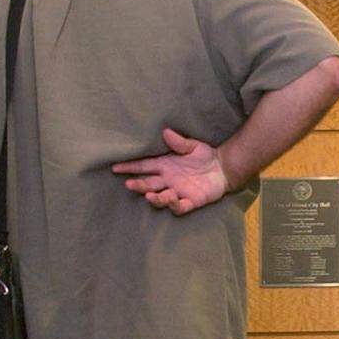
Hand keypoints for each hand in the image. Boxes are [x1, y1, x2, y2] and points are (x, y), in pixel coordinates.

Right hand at [112, 128, 229, 214]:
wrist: (224, 168)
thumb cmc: (205, 156)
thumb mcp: (193, 146)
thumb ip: (179, 142)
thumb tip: (166, 131)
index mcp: (165, 165)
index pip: (144, 166)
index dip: (129, 167)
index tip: (115, 167)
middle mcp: (168, 180)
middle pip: (149, 184)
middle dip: (138, 185)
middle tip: (129, 184)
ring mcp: (178, 192)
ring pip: (161, 198)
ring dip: (154, 198)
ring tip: (149, 195)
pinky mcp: (191, 201)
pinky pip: (180, 207)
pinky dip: (175, 205)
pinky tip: (172, 199)